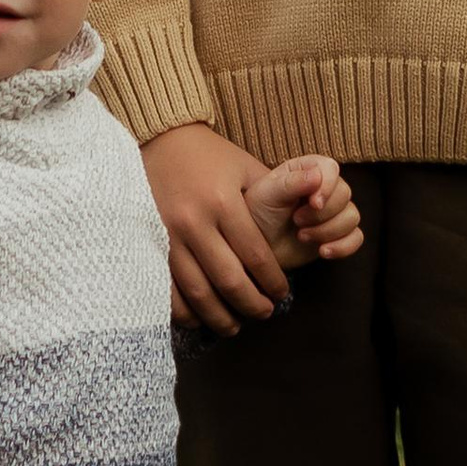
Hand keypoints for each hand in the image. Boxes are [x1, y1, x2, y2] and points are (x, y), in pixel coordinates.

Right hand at [144, 122, 304, 332]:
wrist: (160, 140)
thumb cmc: (210, 156)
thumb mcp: (246, 167)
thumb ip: (282, 187)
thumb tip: (317, 194)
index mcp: (223, 202)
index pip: (256, 255)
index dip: (272, 281)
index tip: (282, 293)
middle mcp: (195, 222)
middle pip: (229, 280)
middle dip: (251, 304)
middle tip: (265, 313)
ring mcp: (168, 235)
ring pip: (197, 291)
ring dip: (219, 316)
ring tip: (235, 324)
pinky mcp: (148, 242)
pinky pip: (167, 289)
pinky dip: (184, 310)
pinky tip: (199, 318)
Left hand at [245, 153, 363, 270]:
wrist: (256, 247)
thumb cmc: (257, 214)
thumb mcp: (267, 194)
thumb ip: (291, 182)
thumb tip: (318, 175)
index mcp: (307, 170)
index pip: (331, 169)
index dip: (327, 186)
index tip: (313, 203)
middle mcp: (324, 188)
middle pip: (345, 194)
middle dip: (322, 213)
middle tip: (297, 221)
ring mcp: (332, 212)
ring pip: (352, 217)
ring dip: (328, 230)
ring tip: (302, 236)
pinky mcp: (337, 235)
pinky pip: (356, 238)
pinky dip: (343, 247)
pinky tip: (323, 251)